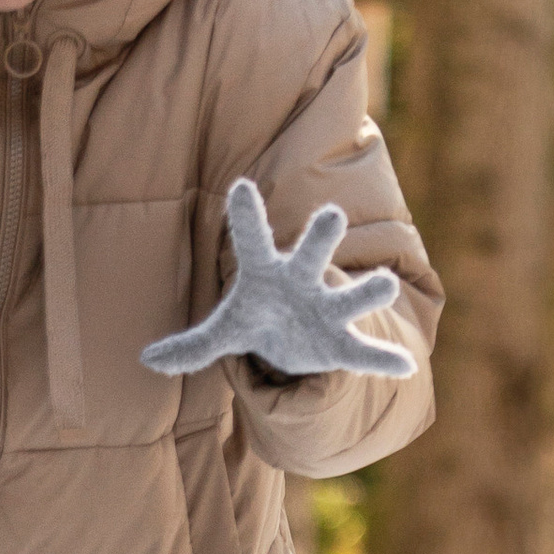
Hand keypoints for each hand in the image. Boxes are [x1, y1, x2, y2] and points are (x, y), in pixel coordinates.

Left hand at [140, 184, 414, 385]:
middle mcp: (303, 281)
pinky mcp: (342, 343)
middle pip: (313, 253)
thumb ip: (190, 345)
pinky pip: (364, 354)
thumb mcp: (223, 331)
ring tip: (383, 284)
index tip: (240, 187)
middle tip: (330, 216)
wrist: (295, 341)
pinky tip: (404, 366)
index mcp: (266, 271)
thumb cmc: (258, 320)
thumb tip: (148, 360)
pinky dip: (384, 360)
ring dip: (368, 292)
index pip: (253, 239)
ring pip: (352, 297)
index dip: (246, 216)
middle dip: (321, 236)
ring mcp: (328, 310)